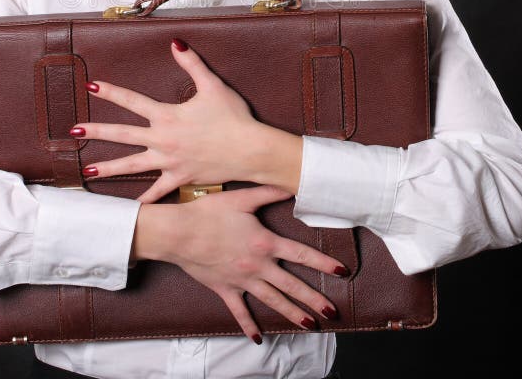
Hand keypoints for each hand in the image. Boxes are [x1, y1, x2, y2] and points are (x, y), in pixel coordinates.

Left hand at [72, 39, 301, 201]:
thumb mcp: (213, 86)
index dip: (111, 92)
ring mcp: (170, 162)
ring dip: (109, 168)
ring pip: (133, 166)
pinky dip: (147, 199)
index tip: (91, 86)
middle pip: (123, 135)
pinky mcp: (181, 178)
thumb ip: (192, 64)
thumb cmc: (233, 117)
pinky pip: (160, 191)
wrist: (250, 150)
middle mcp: (163, 140)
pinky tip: (134, 208)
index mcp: (167, 117)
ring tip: (87, 172)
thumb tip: (176, 43)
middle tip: (73, 131)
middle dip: (97, 132)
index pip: (133, 101)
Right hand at [132, 185, 346, 340]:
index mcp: (265, 243)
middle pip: (292, 285)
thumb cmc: (209, 212)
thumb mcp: (241, 199)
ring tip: (310, 325)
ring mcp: (242, 280)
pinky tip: (258, 338)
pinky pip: (239, 311)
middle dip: (314, 299)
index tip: (342, 271)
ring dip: (293, 313)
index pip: (301, 254)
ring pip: (273, 300)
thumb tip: (290, 184)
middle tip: (332, 312)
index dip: (324, 263)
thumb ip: (268, 192)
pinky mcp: (226, 289)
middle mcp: (258, 265)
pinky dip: (249, 325)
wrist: (179, 233)